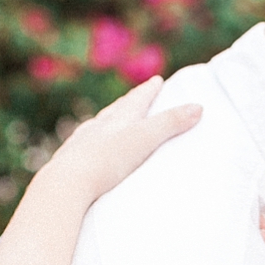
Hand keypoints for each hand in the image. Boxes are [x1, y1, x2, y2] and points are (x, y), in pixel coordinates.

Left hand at [35, 77, 200, 204]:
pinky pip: (81, 147)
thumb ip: (170, 123)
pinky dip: (89, 142)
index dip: (148, 90)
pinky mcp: (69, 162)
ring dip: (106, 122)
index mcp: (118, 119)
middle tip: (135, 96)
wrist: (66, 183)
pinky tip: (85, 146)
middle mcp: (98, 126)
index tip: (156, 80)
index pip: (137, 99)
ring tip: (109, 120)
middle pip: (116, 110)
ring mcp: (81, 143)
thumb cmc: (107, 161)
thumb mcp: (145, 140)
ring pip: (96, 126)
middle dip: (128, 103)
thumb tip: (198, 107)